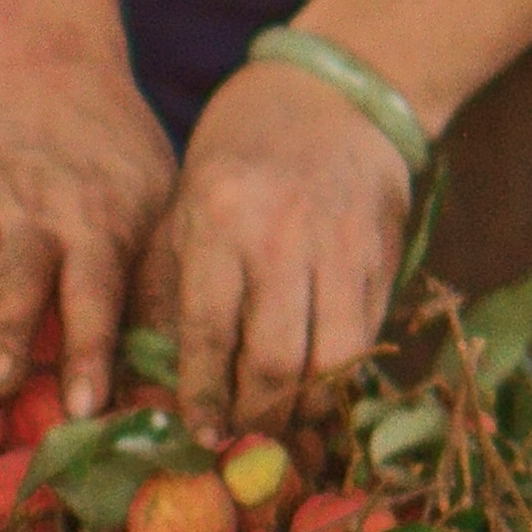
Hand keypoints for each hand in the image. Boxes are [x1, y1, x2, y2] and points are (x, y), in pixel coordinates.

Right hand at [0, 57, 176, 424]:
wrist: (59, 75)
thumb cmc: (121, 169)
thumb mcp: (160, 210)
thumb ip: (158, 282)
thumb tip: (178, 373)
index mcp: (97, 229)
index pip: (96, 296)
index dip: (91, 351)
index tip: (87, 407)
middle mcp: (35, 221)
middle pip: (19, 280)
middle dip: (9, 331)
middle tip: (0, 381)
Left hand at [145, 56, 416, 437]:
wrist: (336, 91)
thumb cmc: (240, 151)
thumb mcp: (185, 201)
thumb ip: (166, 281)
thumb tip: (147, 369)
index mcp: (221, 220)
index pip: (212, 331)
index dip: (206, 395)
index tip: (201, 434)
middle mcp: (286, 237)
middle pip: (279, 359)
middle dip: (259, 414)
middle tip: (243, 440)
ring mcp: (344, 249)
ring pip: (335, 359)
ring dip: (308, 405)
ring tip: (284, 421)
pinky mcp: (385, 257)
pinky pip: (367, 336)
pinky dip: (344, 374)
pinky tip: (320, 386)